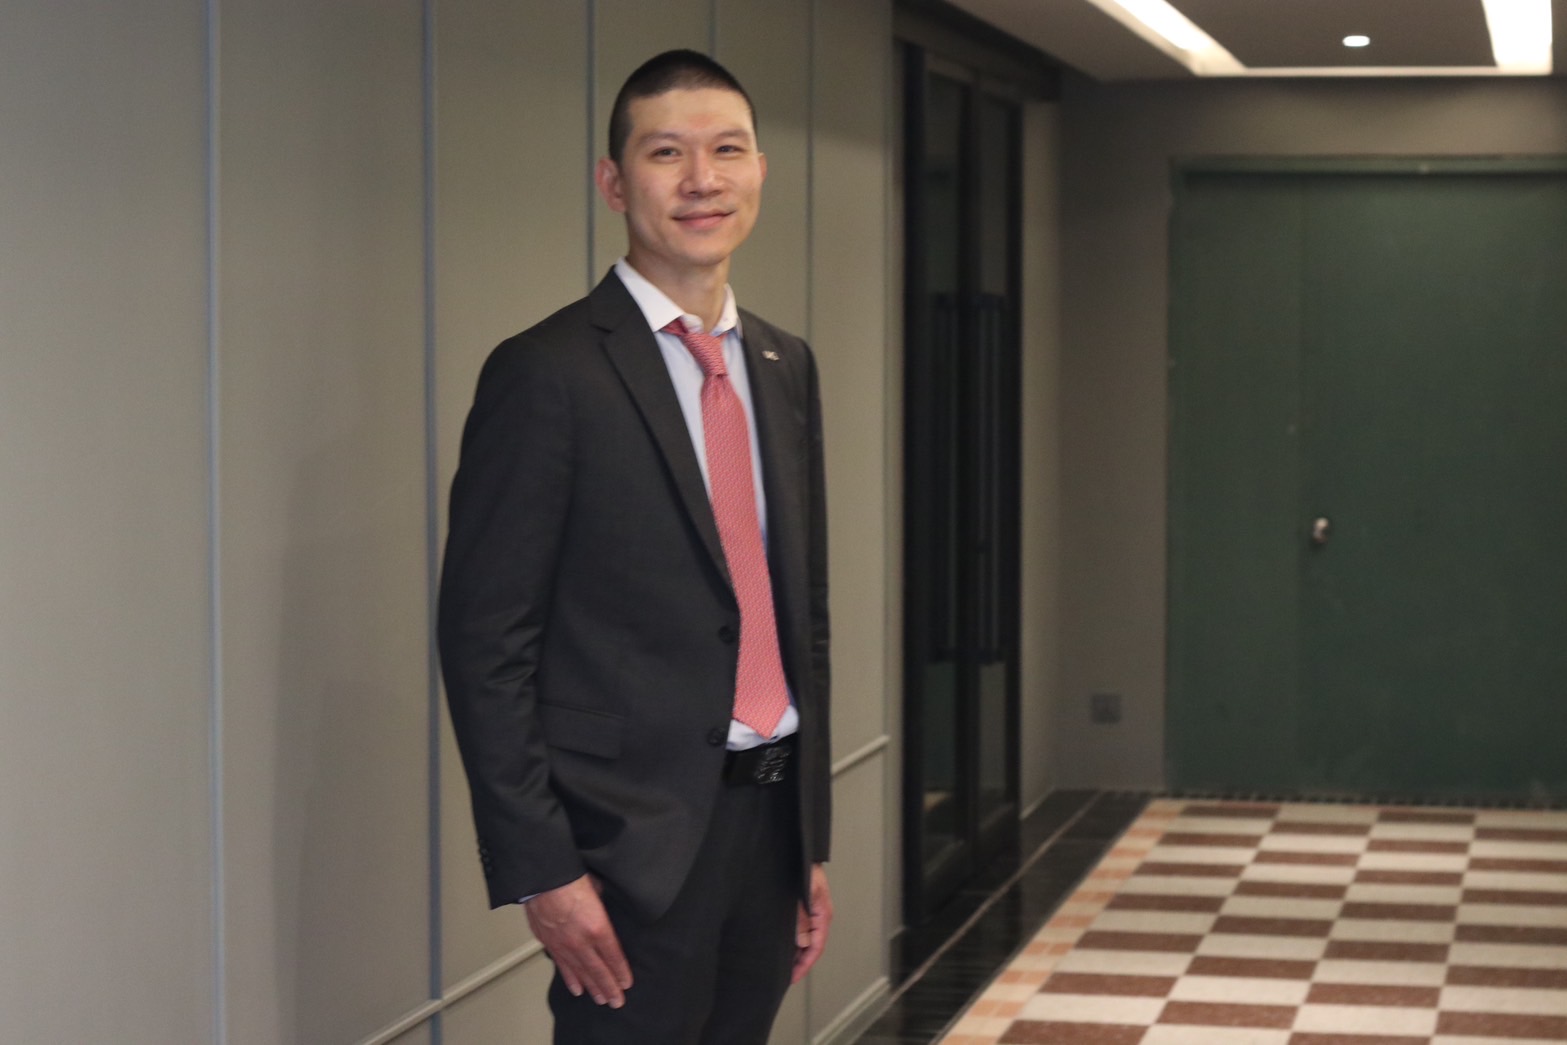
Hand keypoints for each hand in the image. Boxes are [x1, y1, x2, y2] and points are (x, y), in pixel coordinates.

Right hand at [524, 874, 632, 1006]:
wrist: (542, 878)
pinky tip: (577, 989)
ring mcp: (564, 944)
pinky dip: (571, 979)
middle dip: (609, 988)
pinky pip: (562, 966)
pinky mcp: (549, 943)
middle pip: (598, 970)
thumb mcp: (598, 889)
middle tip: (617, 1002)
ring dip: (592, 987)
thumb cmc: (569, 878)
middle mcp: (581, 941)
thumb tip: (606, 905)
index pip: (613, 956)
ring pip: (581, 972)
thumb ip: (603, 904)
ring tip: (602, 1000)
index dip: (621, 972)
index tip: (626, 984)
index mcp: (597, 927)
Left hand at [790, 864, 832, 982]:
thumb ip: (802, 918)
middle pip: (811, 946)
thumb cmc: (806, 869)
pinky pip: (800, 929)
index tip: (795, 975)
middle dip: (800, 962)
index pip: (817, 946)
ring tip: (784, 965)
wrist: (799, 853)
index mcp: (822, 914)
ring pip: (805, 939)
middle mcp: (818, 916)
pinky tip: (784, 945)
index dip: (805, 963)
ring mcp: (811, 912)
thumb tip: (801, 942)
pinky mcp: (802, 908)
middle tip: (788, 976)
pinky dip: (793, 940)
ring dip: (796, 952)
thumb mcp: (805, 895)